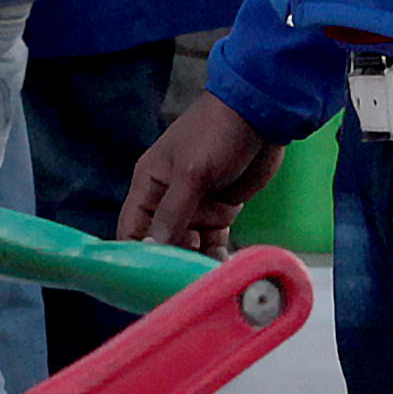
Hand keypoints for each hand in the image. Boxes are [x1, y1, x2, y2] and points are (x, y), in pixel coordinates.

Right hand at [119, 92, 280, 254]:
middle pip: (161, 242)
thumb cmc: (217, 133)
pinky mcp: (220, 210)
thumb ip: (173, 212)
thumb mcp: (191, 173)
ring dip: (198, 258)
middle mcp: (167, 198)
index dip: (136, 254)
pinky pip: (212, 241)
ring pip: (189, 244)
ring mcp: (195, 205)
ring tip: (208, 270)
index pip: (131, 229)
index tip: (147, 277)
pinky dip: (216, 254)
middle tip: (188, 270)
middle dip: (174, 256)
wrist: (261, 116)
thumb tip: (152, 247)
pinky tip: (221, 267)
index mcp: (149, 185)